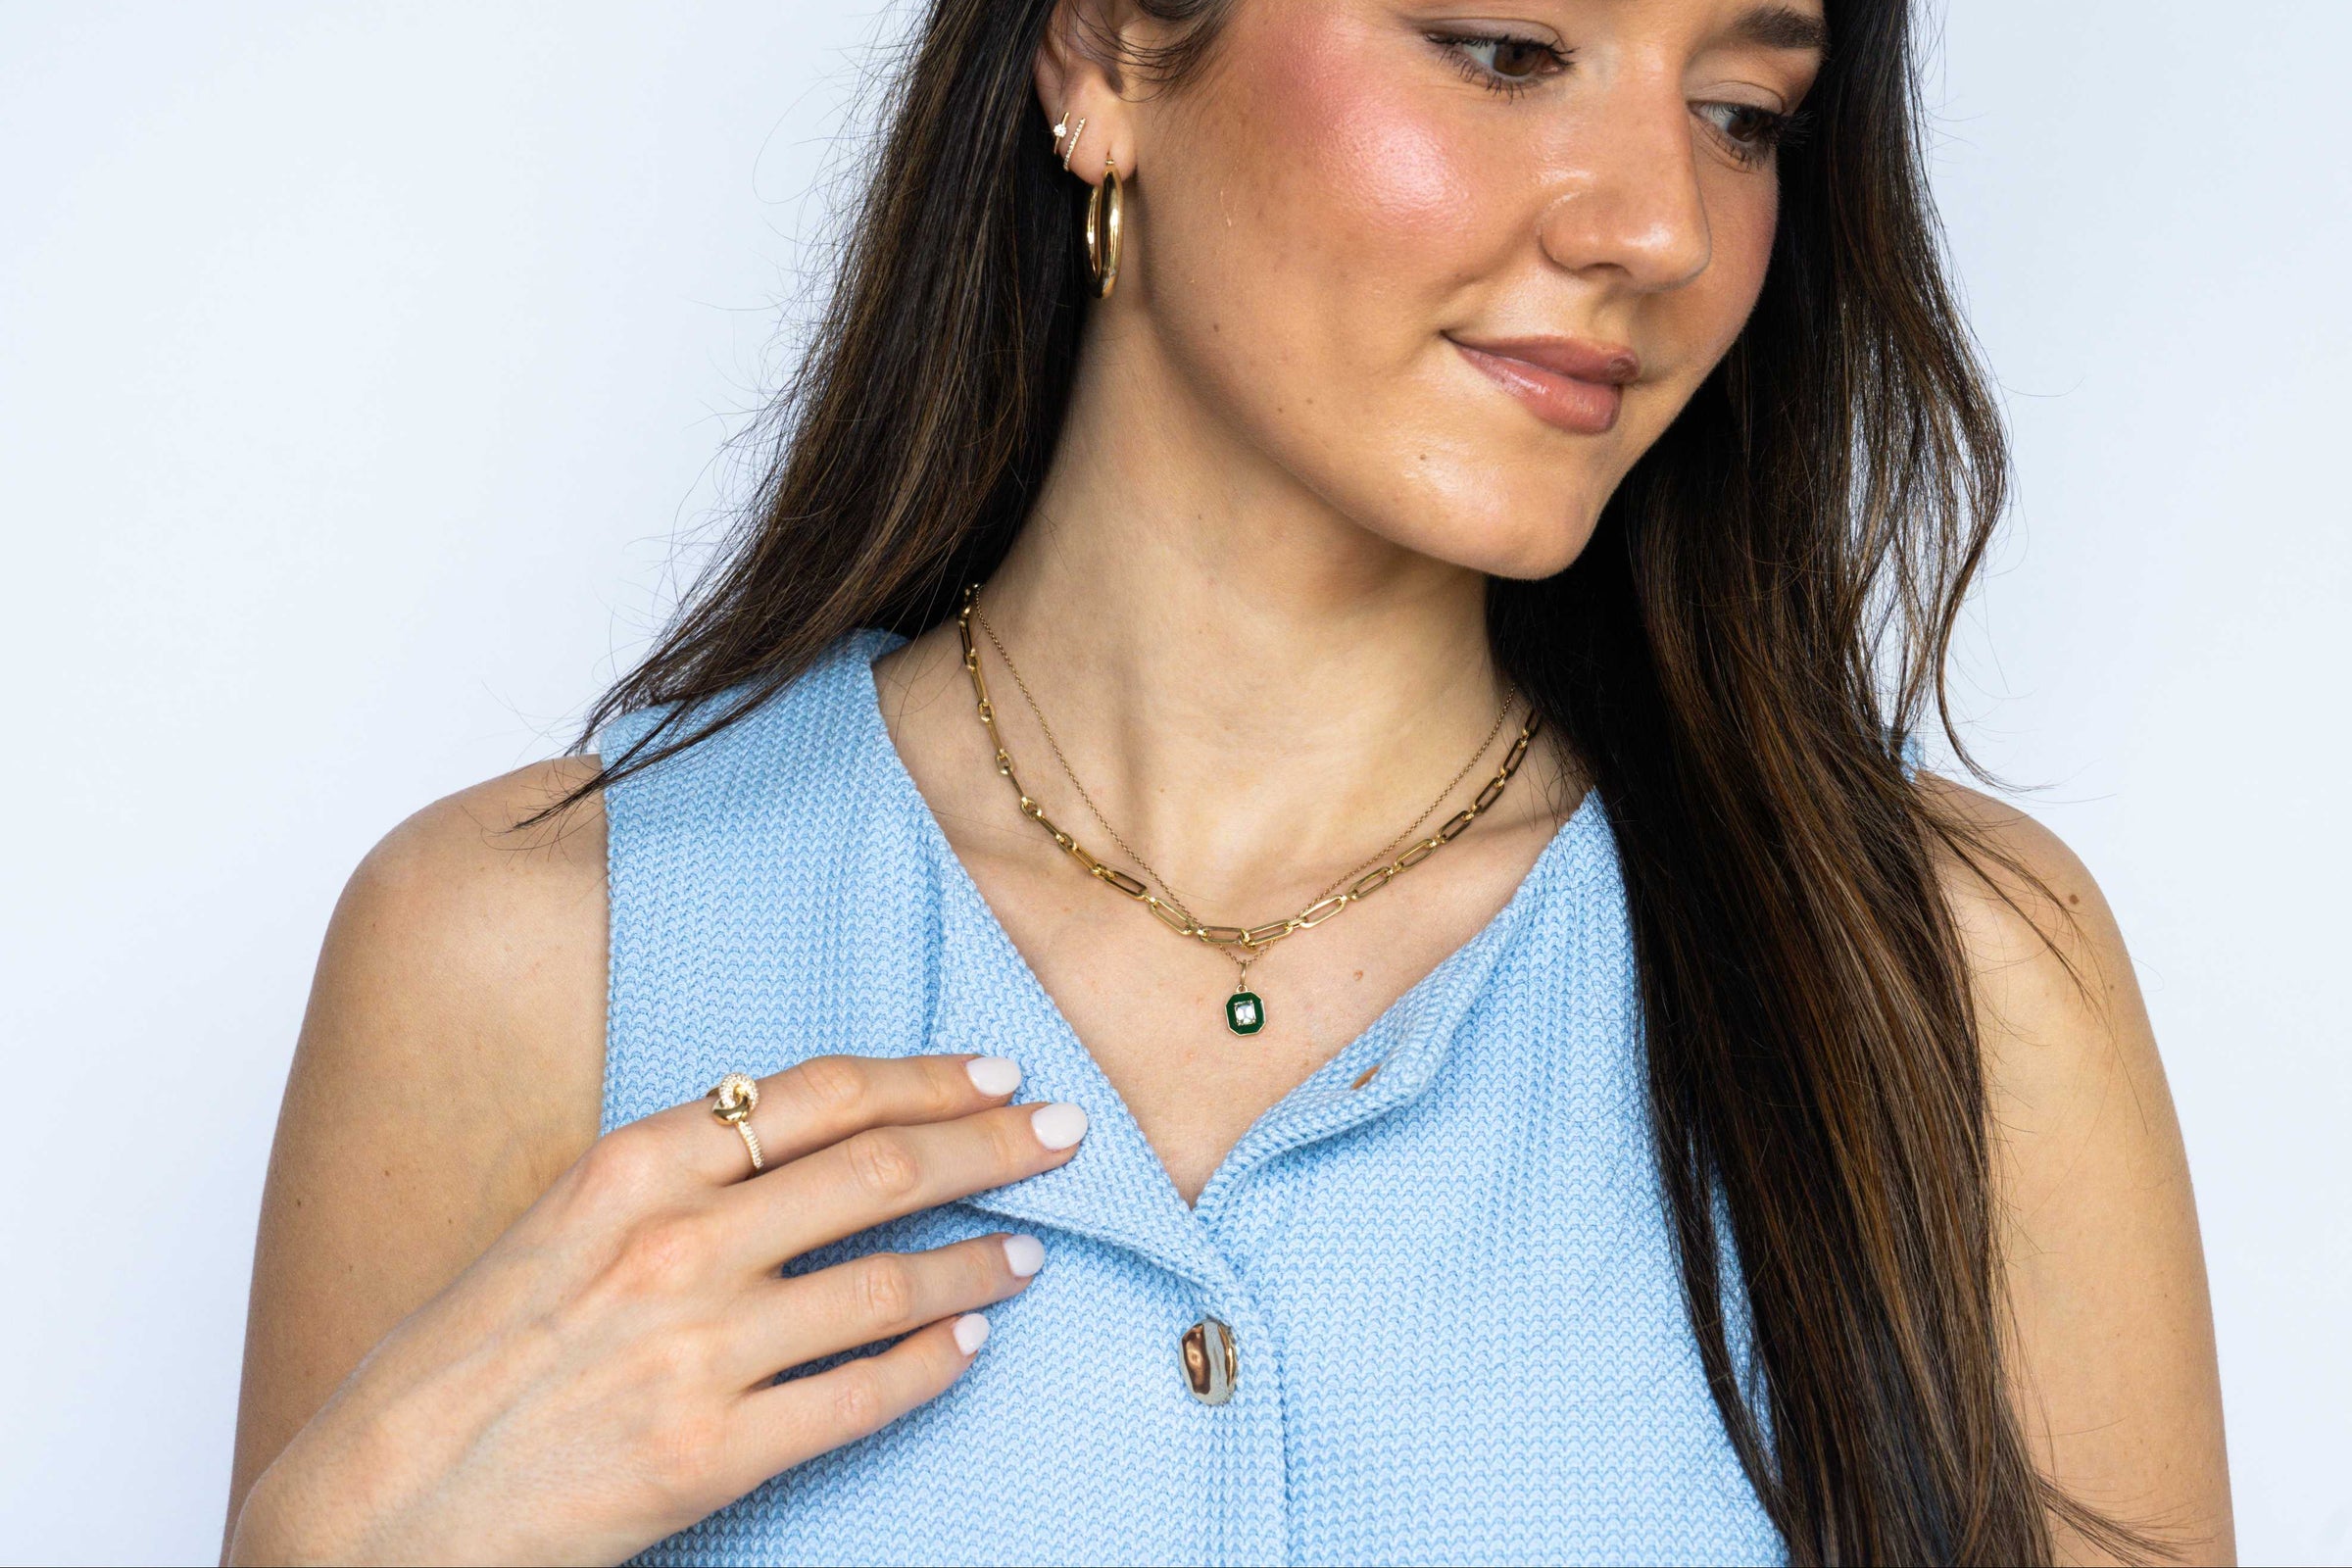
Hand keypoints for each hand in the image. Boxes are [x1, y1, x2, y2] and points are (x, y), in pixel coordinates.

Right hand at [226, 1053, 1086, 1565]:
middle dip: (993, 1146)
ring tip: (1029, 1250)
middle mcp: (676, 1244)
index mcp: (630, 1170)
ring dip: (980, 1261)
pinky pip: (862, 1396)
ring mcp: (700, 1350)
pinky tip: (970, 1346)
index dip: (927, 1078)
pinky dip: (932, 1366)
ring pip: (890, 1283)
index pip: (819, 1095)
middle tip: (1065, 1134)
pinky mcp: (714, 1453)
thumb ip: (668, 1178)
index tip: (996, 1069)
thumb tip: (787, 1141)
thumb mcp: (554, 1227)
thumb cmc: (458, 1364)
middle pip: (879, 1170)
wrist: (376, 1509)